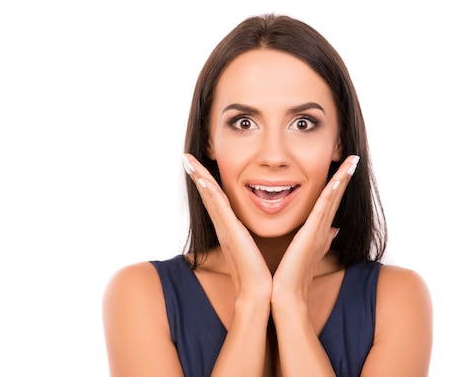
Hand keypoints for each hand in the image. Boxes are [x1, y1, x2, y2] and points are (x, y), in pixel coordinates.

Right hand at [183, 154, 272, 301]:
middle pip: (208, 195)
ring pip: (210, 197)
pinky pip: (218, 207)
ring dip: (199, 177)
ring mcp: (224, 228)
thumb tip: (265, 228)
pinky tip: (203, 178)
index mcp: (230, 229)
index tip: (199, 167)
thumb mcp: (256, 250)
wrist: (257, 293)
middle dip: (197, 175)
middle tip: (187, 157)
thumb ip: (256, 239)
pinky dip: (209, 192)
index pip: (217, 201)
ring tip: (189, 161)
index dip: (207, 183)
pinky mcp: (230, 232)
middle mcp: (223, 227)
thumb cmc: (258, 274)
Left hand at [272, 155, 359, 302]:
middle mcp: (323, 230)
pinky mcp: (313, 235)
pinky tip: (338, 178)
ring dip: (342, 179)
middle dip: (345, 177)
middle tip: (354, 158)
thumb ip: (318, 240)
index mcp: (319, 233)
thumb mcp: (305, 253)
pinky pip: (325, 209)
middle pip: (336, 198)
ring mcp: (320, 232)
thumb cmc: (291, 276)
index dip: (339, 186)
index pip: (331, 204)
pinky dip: (333, 192)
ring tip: (351, 162)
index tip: (344, 168)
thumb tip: (332, 231)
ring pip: (334, 199)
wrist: (286, 294)